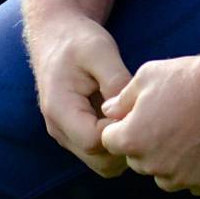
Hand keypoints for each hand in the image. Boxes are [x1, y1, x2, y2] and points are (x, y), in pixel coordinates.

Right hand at [26, 11, 131, 175]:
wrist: (56, 35)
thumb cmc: (78, 40)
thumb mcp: (100, 51)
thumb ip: (116, 80)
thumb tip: (132, 110)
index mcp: (60, 110)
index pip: (94, 143)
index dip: (121, 132)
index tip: (135, 110)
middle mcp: (59, 129)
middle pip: (99, 162)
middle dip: (125, 146)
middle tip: (143, 118)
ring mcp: (66, 134)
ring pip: (101, 163)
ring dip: (122, 147)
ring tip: (135, 116)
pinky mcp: (75, 133)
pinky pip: (99, 153)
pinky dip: (116, 143)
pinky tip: (126, 118)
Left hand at [98, 53, 199, 195]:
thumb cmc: (189, 77)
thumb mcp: (147, 76)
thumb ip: (122, 98)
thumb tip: (108, 111)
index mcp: (132, 140)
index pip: (112, 142)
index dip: (125, 126)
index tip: (143, 114)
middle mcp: (153, 165)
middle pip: (139, 162)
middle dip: (147, 145)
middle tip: (171, 121)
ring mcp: (182, 178)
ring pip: (167, 178)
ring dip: (172, 163)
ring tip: (191, 135)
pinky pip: (195, 184)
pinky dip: (199, 171)